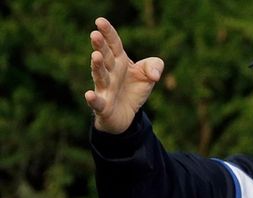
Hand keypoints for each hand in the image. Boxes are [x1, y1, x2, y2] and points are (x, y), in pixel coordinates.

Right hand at [84, 17, 163, 133]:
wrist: (127, 114)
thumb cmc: (134, 89)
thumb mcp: (149, 75)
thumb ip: (155, 66)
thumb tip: (154, 75)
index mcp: (119, 61)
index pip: (114, 45)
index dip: (108, 33)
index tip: (100, 21)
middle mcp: (110, 73)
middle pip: (105, 57)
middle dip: (100, 46)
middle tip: (95, 34)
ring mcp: (104, 89)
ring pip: (99, 76)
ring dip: (97, 66)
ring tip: (95, 55)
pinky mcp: (103, 106)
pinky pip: (97, 103)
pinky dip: (93, 99)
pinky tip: (89, 94)